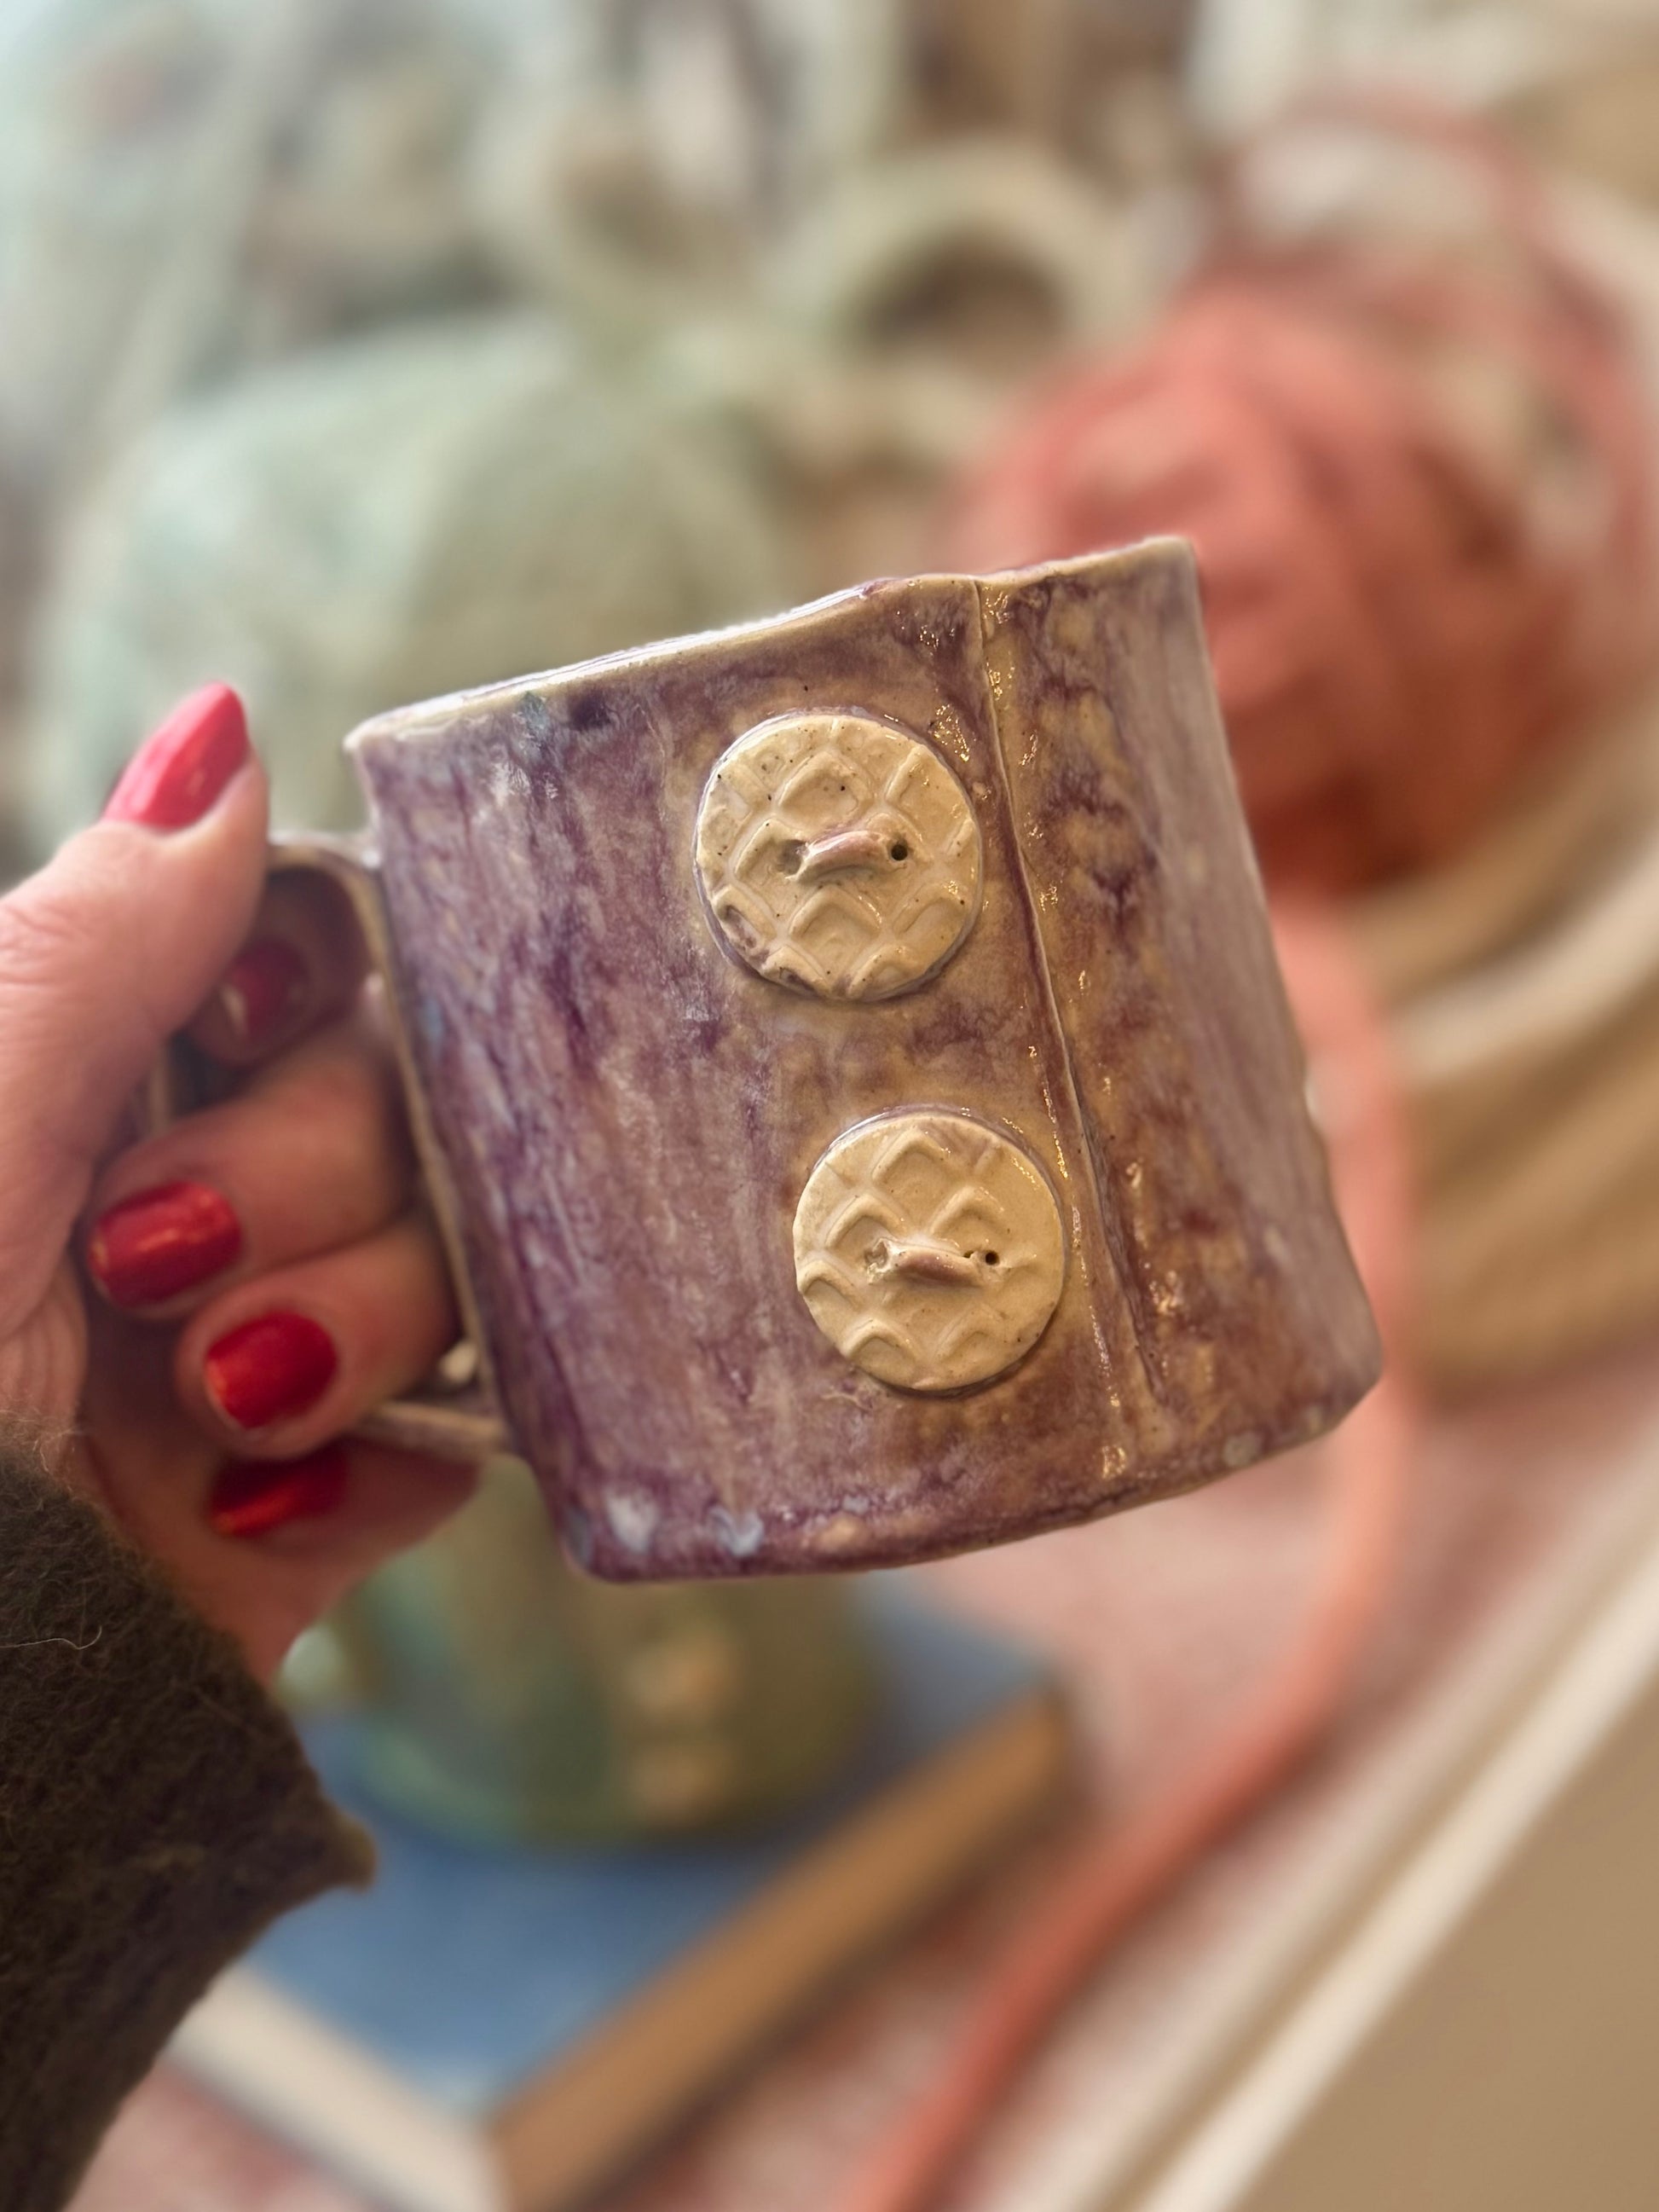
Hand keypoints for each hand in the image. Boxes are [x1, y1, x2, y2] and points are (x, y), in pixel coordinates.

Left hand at [0, 687, 476, 1678]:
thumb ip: (104, 934)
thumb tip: (218, 728)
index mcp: (99, 1077)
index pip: (303, 957)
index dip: (315, 976)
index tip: (253, 1016)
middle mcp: (198, 1188)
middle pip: (402, 1097)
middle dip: (305, 1171)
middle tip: (151, 1257)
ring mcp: (274, 1337)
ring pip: (451, 1260)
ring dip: (345, 1325)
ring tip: (210, 1404)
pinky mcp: (330, 1488)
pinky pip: (462, 1432)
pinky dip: (376, 1464)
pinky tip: (255, 1499)